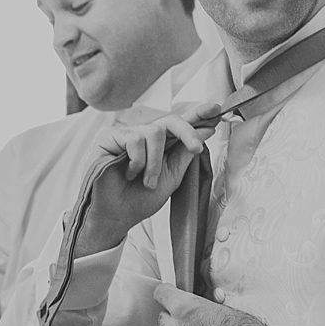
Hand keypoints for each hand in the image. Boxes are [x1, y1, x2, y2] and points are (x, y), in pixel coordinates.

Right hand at [74, 103, 220, 257]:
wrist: (116, 217)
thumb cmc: (139, 200)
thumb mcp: (170, 178)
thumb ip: (184, 155)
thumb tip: (205, 132)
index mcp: (159, 146)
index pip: (179, 126)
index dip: (197, 115)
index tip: (216, 109)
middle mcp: (143, 137)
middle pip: (171, 120)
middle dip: (188, 132)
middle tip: (197, 148)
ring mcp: (125, 135)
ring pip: (153, 132)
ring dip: (155, 163)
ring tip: (147, 181)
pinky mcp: (108, 137)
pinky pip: (134, 139)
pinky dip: (137, 161)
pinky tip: (129, 174)